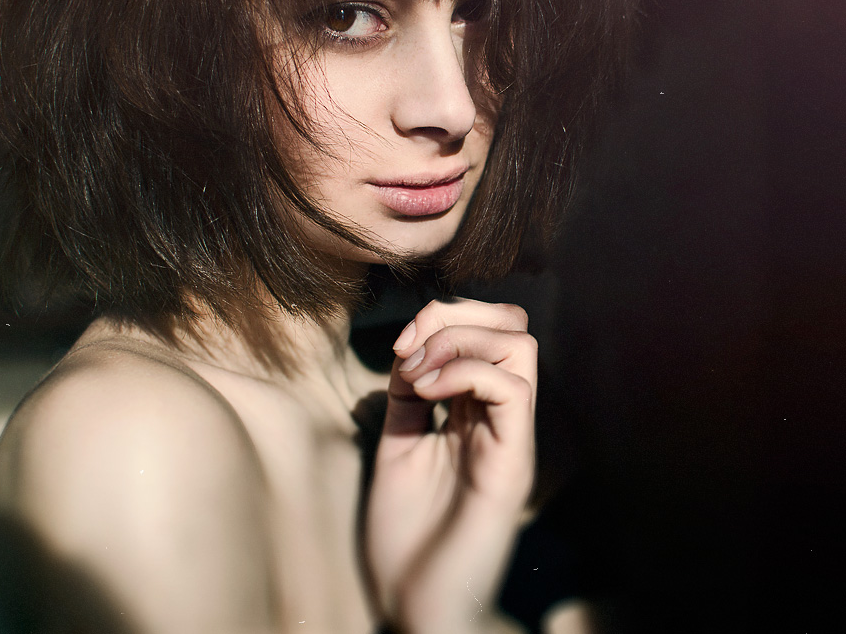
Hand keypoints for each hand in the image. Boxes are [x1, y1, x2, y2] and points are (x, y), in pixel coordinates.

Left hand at [365, 298, 536, 633]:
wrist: (413, 601)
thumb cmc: (405, 532)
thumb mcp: (398, 443)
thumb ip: (407, 393)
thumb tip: (409, 345)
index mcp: (475, 411)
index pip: (488, 330)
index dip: (444, 318)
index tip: (399, 346)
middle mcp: (500, 418)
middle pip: (512, 326)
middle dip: (456, 316)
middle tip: (409, 349)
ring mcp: (510, 438)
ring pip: (519, 347)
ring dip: (458, 342)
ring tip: (415, 376)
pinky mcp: (512, 463)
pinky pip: (513, 391)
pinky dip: (465, 373)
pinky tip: (426, 394)